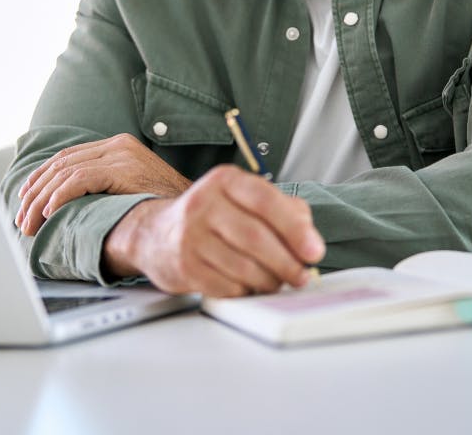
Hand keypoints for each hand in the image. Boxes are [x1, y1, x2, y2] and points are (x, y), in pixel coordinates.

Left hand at [16, 134, 190, 235]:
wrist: (195, 209)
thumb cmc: (165, 206)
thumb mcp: (132, 190)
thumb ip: (107, 186)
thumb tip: (70, 203)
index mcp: (119, 146)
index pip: (69, 157)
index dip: (42, 177)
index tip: (25, 197)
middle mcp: (118, 145)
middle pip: (63, 164)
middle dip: (36, 193)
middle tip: (21, 219)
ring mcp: (122, 155)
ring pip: (66, 173)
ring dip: (41, 201)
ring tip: (30, 223)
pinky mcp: (124, 168)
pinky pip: (81, 180)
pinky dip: (61, 196)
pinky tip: (50, 212)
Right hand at [101, 164, 325, 296]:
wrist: (157, 234)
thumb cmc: (212, 217)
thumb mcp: (244, 199)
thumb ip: (283, 209)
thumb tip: (309, 236)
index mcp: (224, 181)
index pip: (265, 201)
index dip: (295, 229)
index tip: (314, 251)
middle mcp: (203, 204)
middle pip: (256, 238)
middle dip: (287, 262)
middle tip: (302, 275)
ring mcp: (190, 236)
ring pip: (243, 267)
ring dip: (269, 281)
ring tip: (277, 281)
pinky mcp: (184, 267)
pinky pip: (228, 287)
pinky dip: (246, 291)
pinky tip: (249, 285)